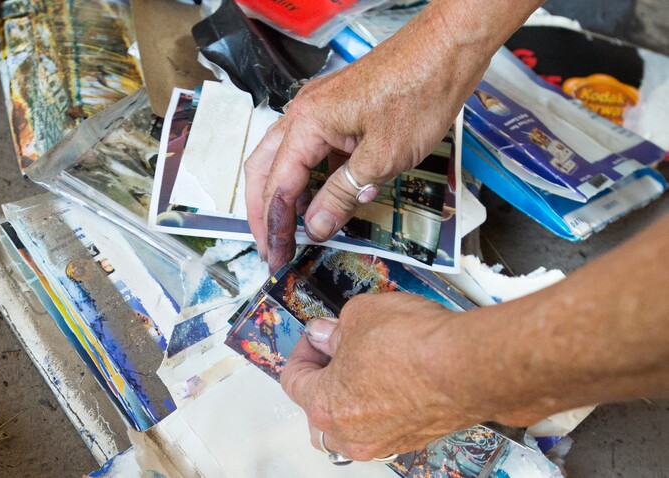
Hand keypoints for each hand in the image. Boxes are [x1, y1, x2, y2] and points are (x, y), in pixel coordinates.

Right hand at [244, 3, 492, 273]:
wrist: (448, 51)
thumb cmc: (420, 95)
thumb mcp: (381, 158)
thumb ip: (342, 195)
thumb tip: (315, 228)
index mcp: (307, 123)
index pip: (278, 185)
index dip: (275, 226)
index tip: (276, 257)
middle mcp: (304, 112)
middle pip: (265, 168)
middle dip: (264, 210)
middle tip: (271, 245)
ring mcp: (320, 109)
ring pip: (286, 157)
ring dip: (285, 193)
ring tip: (293, 228)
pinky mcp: (338, 111)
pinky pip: (312, 149)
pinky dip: (311, 177)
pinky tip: (323, 198)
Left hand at [280, 292, 485, 460]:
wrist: (469, 366)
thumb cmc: (417, 346)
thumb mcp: (360, 314)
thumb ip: (334, 328)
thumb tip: (327, 333)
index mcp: (325, 406)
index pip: (293, 381)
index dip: (302, 350)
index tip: (316, 336)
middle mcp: (351, 434)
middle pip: (319, 412)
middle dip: (323, 379)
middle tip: (337, 350)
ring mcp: (384, 441)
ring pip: (351, 425)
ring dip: (351, 397)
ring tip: (367, 364)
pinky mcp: (414, 439)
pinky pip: (383, 425)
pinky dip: (381, 406)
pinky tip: (394, 378)